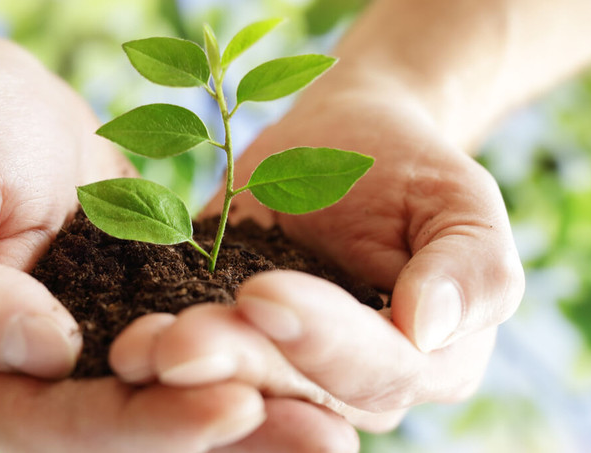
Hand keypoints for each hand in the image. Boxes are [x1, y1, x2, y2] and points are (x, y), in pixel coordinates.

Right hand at [0, 38, 287, 451]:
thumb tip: (47, 359)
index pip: (56, 422)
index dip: (148, 425)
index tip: (239, 405)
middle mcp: (19, 376)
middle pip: (124, 430)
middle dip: (220, 436)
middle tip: (323, 440)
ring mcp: (73, 345)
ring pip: (161, 399)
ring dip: (248, 411)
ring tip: (331, 424)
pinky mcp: (118, 308)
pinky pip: (180, 346)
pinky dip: (236, 360)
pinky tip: (304, 369)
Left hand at [110, 84, 524, 434]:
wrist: (346, 147)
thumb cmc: (409, 168)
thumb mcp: (459, 201)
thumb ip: (472, 268)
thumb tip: (429, 328)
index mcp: (426, 363)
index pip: (376, 369)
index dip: (323, 339)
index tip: (264, 292)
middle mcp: (352, 386)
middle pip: (295, 389)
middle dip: (235, 363)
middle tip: (176, 345)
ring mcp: (287, 371)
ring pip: (238, 385)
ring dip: (186, 373)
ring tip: (136, 350)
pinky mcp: (233, 345)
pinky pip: (196, 358)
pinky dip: (158, 354)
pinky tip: (118, 343)